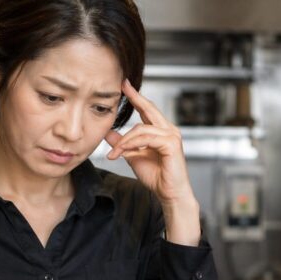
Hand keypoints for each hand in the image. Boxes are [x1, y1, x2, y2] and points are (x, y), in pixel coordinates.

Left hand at [104, 80, 200, 245]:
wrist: (169, 194)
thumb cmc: (157, 177)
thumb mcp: (133, 156)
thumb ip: (123, 144)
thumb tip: (108, 133)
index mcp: (161, 131)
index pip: (147, 110)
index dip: (136, 98)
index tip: (124, 86)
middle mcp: (169, 130)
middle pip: (149, 110)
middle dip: (135, 97)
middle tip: (122, 86)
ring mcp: (172, 136)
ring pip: (141, 129)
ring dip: (124, 141)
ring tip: (114, 153)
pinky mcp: (171, 144)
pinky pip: (146, 138)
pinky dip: (132, 144)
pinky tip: (124, 152)